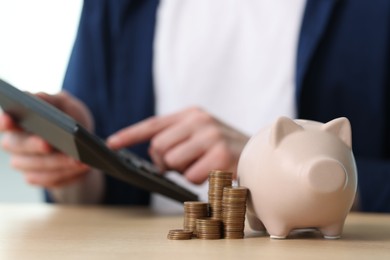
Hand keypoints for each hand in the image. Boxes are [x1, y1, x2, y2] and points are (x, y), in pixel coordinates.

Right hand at [0, 91, 92, 187]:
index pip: (4, 121)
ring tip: (78, 158)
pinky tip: (82, 167)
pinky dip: (67, 173)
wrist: (83, 146)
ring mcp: (24, 163)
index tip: (9, 119)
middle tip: (49, 144)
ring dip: (58, 163)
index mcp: (18, 121)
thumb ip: (53, 100)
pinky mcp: (38, 178)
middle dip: (34, 145)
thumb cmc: (71, 120)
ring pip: (36, 166)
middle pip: (17, 146)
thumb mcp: (67, 106)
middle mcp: (14, 143)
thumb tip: (39, 96)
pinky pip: (49, 179)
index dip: (4, 121)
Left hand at [107, 107, 248, 183]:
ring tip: (201, 166)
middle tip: (179, 165)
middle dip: (164, 162)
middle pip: (158, 147)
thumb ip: (176, 138)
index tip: (111, 143)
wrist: (260, 152)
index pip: (153, 124)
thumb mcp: (201, 134)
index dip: (130, 134)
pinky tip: (212, 173)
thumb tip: (155, 156)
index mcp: (192, 113)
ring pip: (173, 162)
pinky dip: (198, 180)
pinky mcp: (220, 154)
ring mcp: (210, 136)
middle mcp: (199, 121)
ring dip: (183, 171)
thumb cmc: (225, 147)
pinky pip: (191, 176)